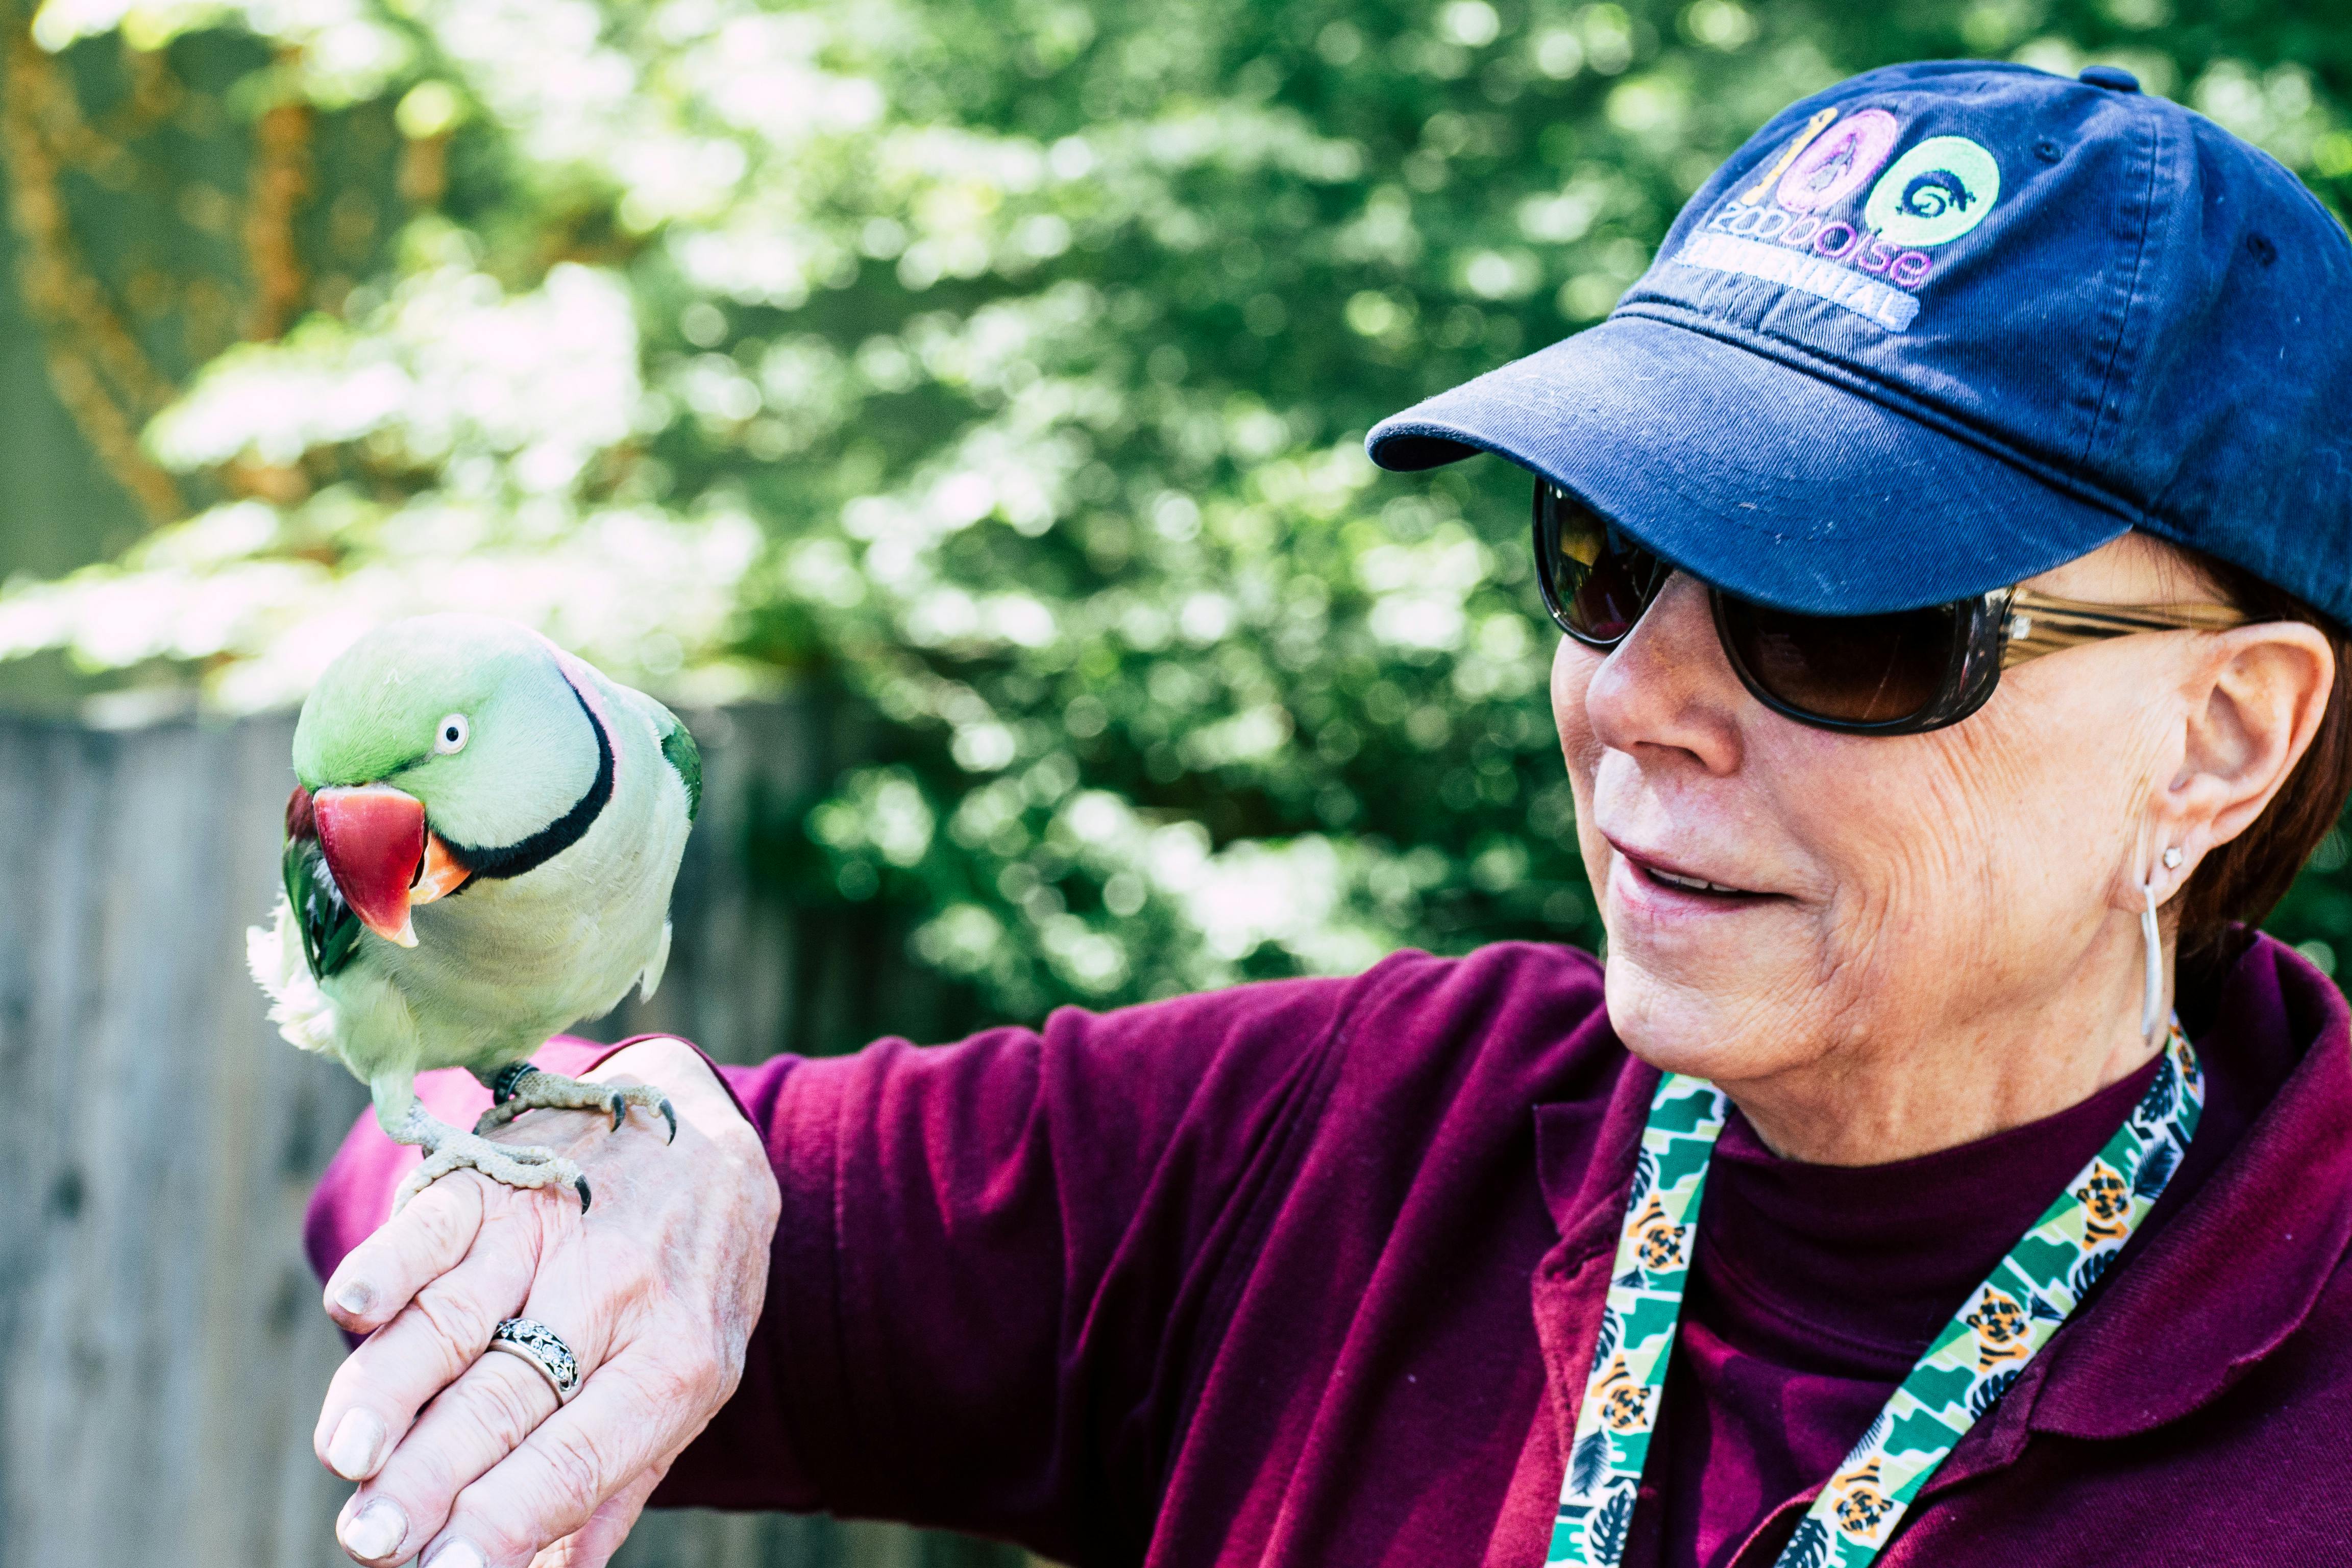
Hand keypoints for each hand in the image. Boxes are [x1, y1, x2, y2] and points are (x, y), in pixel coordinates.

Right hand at [311, 1038, 780, 1567]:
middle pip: (506, 1397)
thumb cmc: (690, 1285)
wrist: (707, 1136)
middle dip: (431, 1476)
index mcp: (674, 1361)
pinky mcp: (498, 1180)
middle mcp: (615, 1294)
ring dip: (392, 1388)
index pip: (580, 1454)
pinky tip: (353, 1308)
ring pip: (458, 1317)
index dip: (507, 1515)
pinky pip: (437, 1224)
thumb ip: (620, 1481)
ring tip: (346, 1454)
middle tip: (370, 1537)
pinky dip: (391, 1262)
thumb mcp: (695, 1381)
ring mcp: (552, 1231)